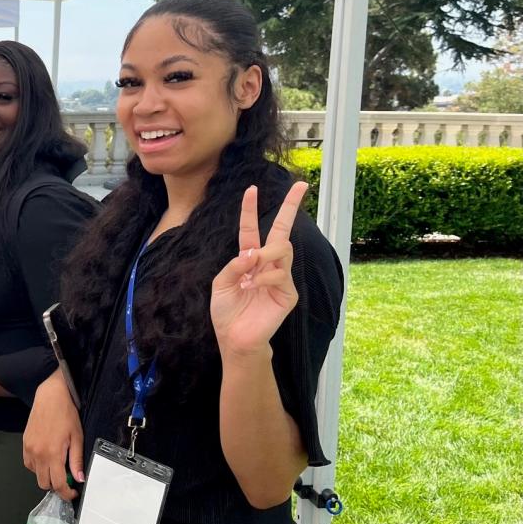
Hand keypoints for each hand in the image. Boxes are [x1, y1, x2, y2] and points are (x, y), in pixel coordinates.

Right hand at [23, 372, 83, 500]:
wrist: (50, 396)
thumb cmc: (66, 414)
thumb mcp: (77, 437)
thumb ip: (77, 460)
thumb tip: (79, 479)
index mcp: (52, 454)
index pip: (57, 484)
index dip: (66, 493)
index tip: (73, 492)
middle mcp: (38, 454)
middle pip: (44, 484)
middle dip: (56, 486)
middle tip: (67, 478)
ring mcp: (29, 449)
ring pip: (35, 475)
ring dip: (46, 475)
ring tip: (57, 465)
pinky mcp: (24, 444)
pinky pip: (29, 464)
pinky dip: (37, 467)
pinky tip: (47, 457)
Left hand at [211, 182, 307, 357]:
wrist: (234, 337)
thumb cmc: (226, 311)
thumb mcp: (221, 283)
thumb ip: (234, 264)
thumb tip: (252, 252)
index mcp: (248, 259)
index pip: (251, 229)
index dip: (250, 209)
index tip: (251, 188)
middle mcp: (266, 264)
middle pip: (282, 230)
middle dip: (291, 206)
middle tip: (302, 186)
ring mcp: (280, 277)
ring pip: (282, 248)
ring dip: (264, 255)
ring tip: (250, 272)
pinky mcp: (288, 292)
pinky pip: (279, 274)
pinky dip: (263, 278)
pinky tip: (252, 287)